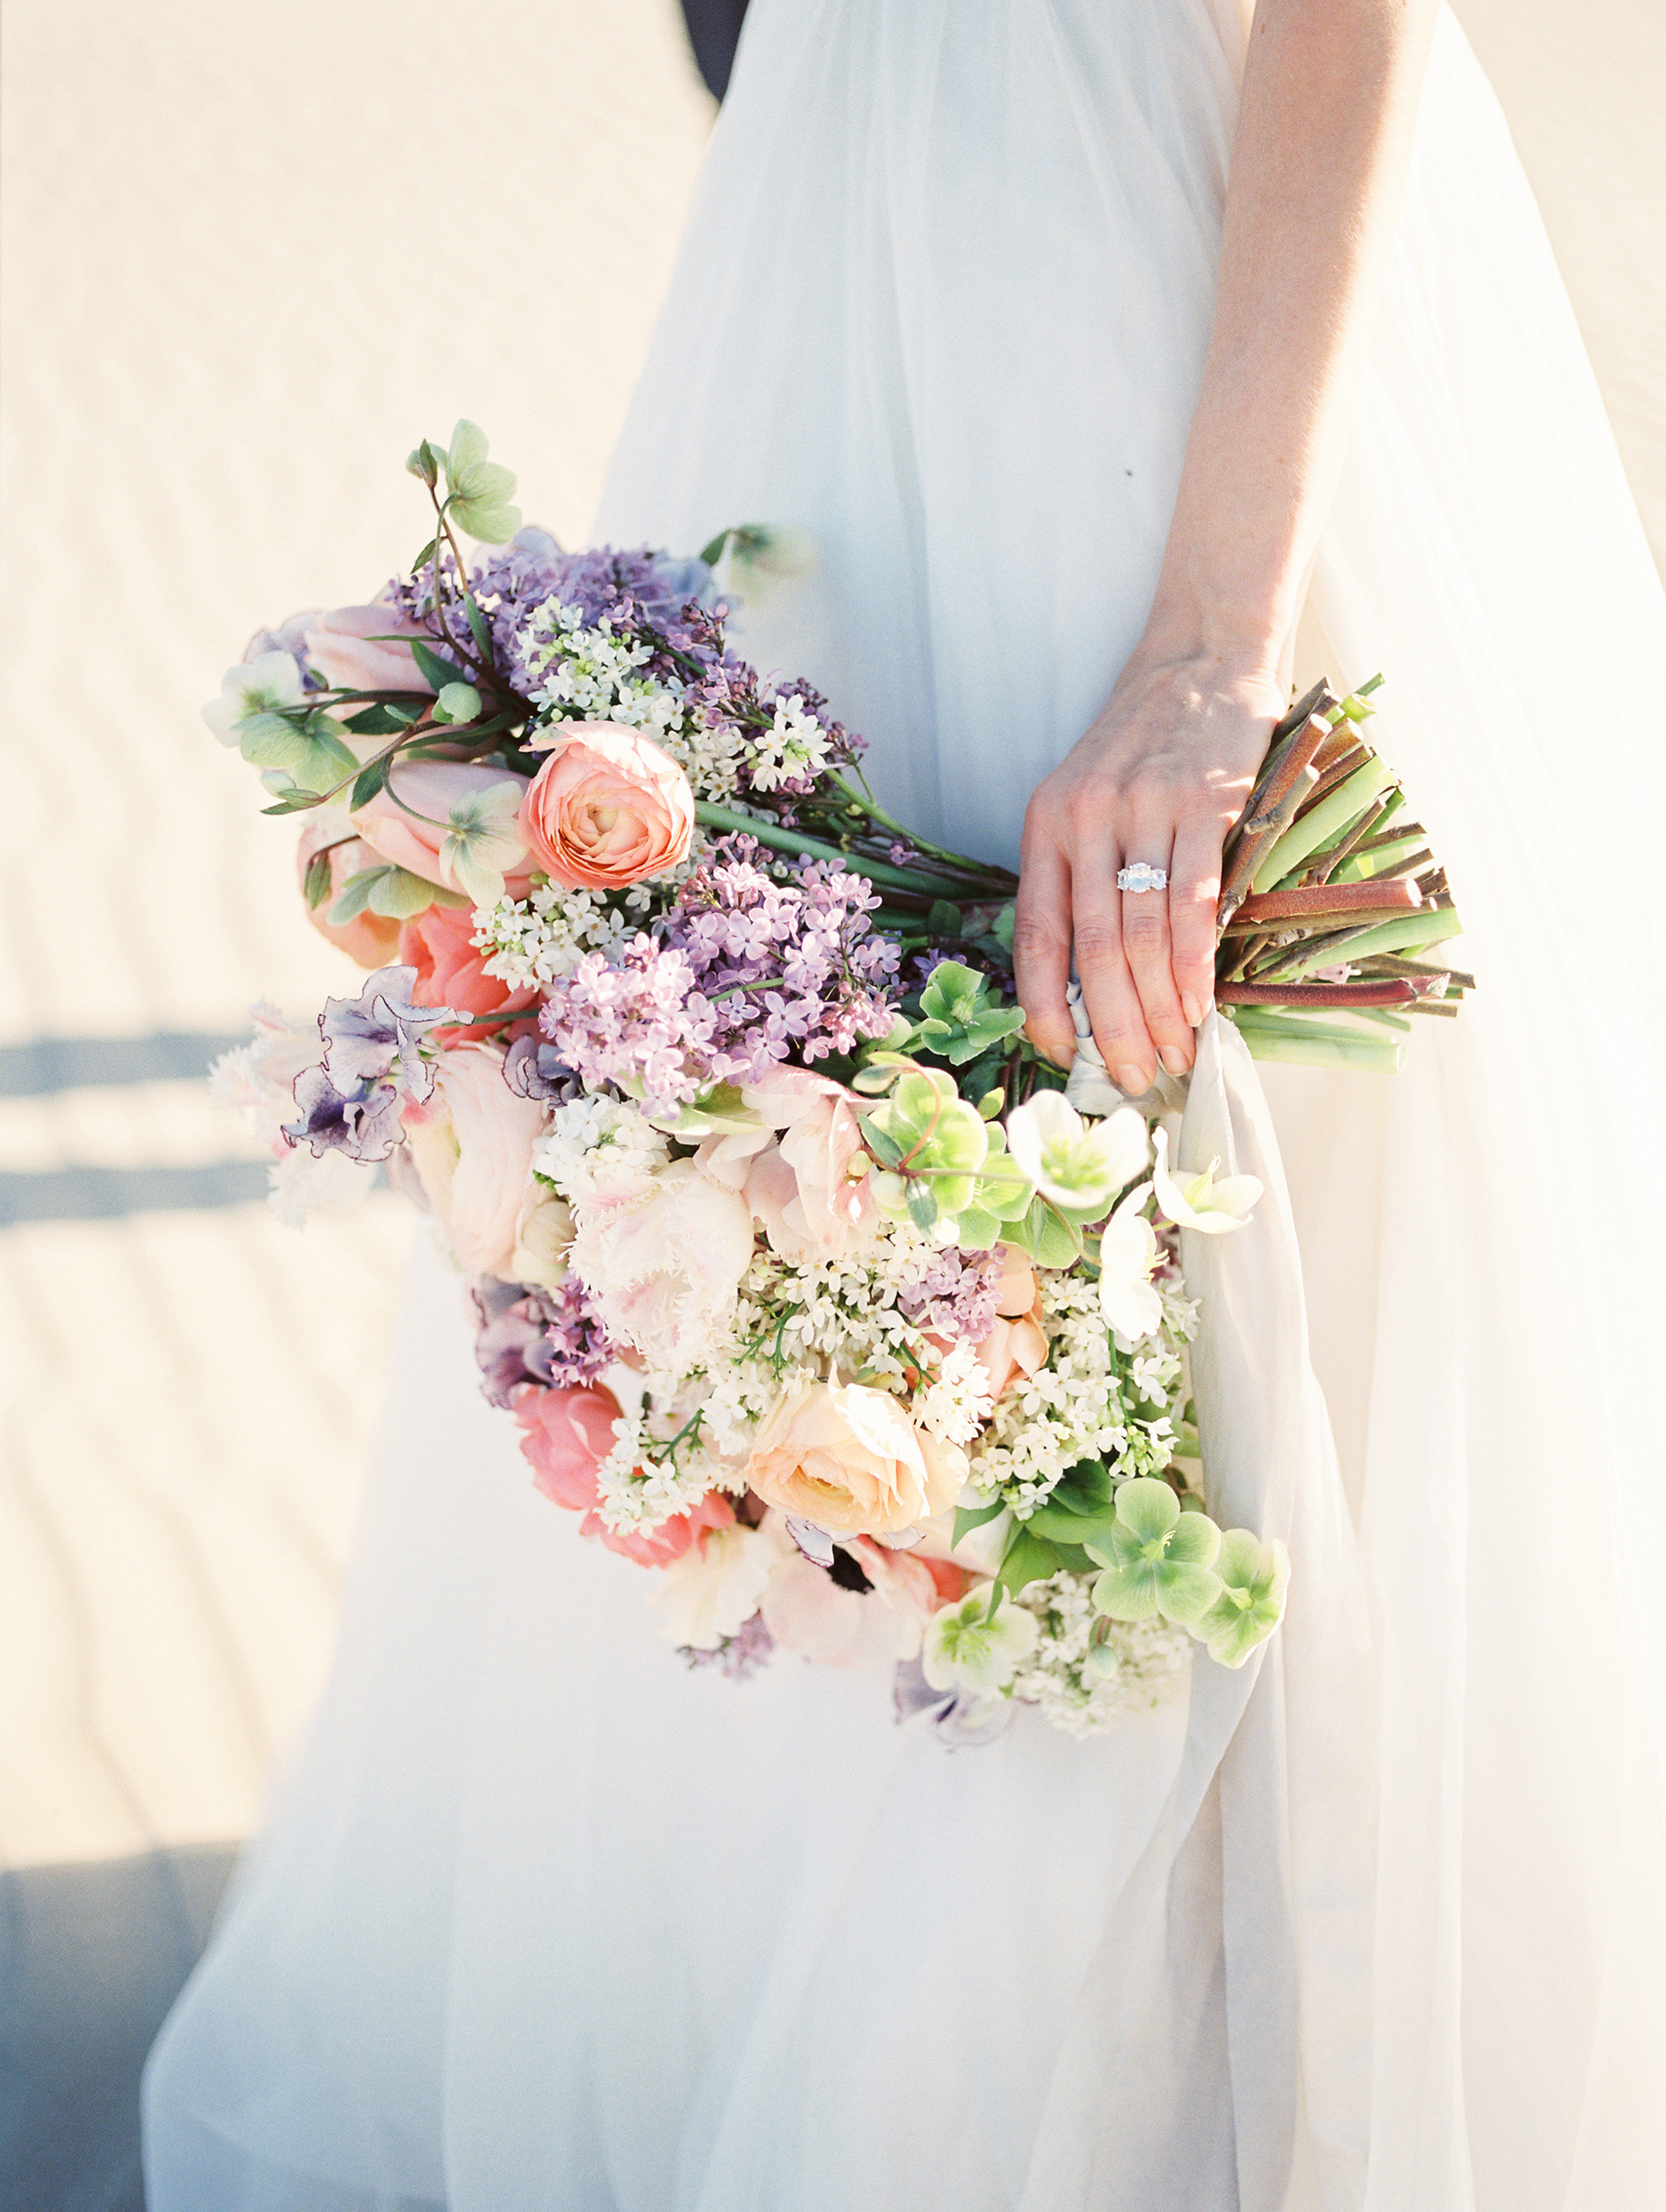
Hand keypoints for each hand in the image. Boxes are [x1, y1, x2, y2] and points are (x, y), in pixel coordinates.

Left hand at [1013, 646, 1283, 1089]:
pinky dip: (1195, 968)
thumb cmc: (1145, 742)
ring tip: (1174, 1054)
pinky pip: (1193, 906)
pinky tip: (1200, 1007)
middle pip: (1092, 951)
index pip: (1035, 935)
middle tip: (1133, 1078)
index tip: (1062, 1056)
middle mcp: (1083, 820)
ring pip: (1141, 938)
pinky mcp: (1200, 805)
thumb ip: (1081, 872)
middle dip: (1111, 1028)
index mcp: (1045, 825)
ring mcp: (1142, 812)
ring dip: (1158, 1011)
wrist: (1201, 658)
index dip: (1044, 1006)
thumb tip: (1090, 979)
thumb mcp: (1086, 799)